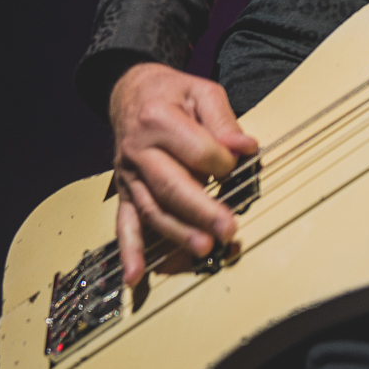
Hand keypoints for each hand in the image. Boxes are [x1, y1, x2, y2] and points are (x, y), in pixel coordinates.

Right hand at [108, 63, 257, 284]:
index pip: (196, 150)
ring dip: (177, 233)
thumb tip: (244, 147)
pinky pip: (124, 223)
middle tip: (228, 229)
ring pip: (152, 209)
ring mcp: (129, 175)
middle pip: (171, 186)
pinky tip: (135, 276)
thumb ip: (224, 120)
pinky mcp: (125, 192)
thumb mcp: (202, 92)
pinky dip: (129, 251)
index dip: (222, 160)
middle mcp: (138, 150)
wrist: (131, 93)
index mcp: (158, 120)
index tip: (239, 162)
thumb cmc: (173, 94)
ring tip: (203, 248)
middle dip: (201, 211)